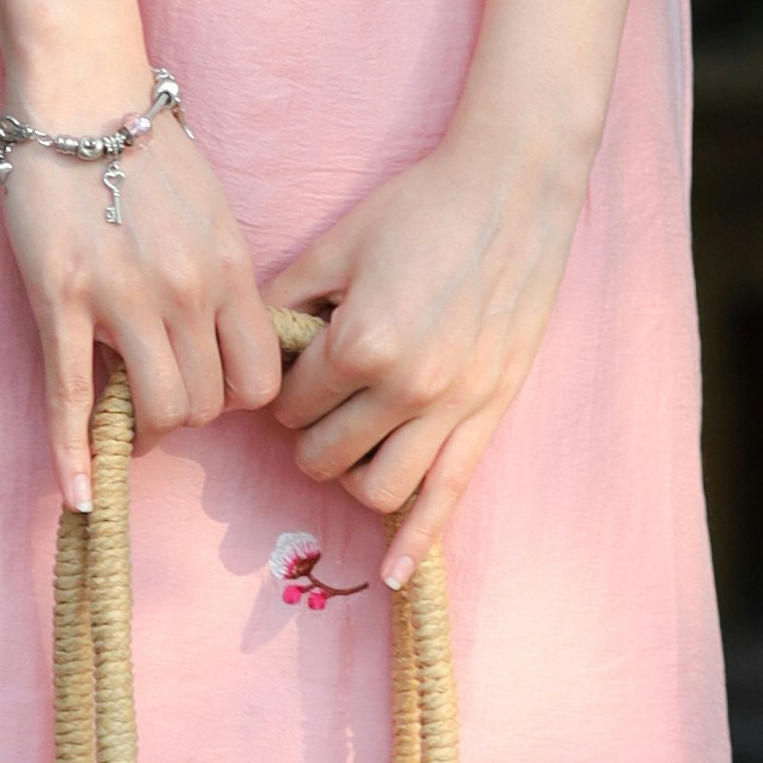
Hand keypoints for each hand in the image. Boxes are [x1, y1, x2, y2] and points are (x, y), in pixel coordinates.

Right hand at [0, 95, 281, 506]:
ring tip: (123, 409)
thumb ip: (221, 281)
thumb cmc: (147, 149)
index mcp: (230, 268)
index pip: (259, 382)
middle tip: (160, 391)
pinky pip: (71, 396)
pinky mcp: (62, 300)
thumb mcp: (212, 212)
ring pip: (154, 410)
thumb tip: (223, 343)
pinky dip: (73, 454)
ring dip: (140, 424)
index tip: (213, 387)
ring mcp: (123, 299)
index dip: (237, 401)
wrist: (83, 93)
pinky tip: (76, 493)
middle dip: (185, 413)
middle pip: (206, 406)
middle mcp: (186, 290)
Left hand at [266, 112, 590, 578]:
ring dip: (350, 477)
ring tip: (348, 445)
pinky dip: (418, 543)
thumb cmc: (421, 205)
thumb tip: (249, 345)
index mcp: (360, 342)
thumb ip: (284, 298)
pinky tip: (396, 574)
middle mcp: (405, 387)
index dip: (278, 393)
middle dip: (307, 437)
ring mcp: (453, 407)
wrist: (513, 188)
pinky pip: (451, 495)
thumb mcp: (338, 243)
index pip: (290, 404)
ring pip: (380, 490)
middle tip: (311, 406)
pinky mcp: (490, 412)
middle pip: (325, 455)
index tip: (286, 374)